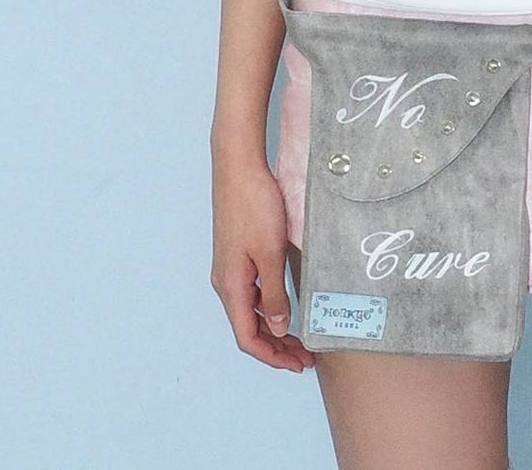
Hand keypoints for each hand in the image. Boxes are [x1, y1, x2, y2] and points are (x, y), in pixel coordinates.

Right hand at [210, 152, 317, 372]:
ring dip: (273, 327)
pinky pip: (252, 292)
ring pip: (250, 311)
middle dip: (275, 347)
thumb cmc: (254, 206)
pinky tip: (286, 304)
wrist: (239, 167)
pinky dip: (269, 306)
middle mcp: (226, 282)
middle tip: (304, 357)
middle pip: (248, 328)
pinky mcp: (238, 255)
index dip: (272, 356)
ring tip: (300, 337)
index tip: (297, 364)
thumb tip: (277, 328)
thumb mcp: (269, 254)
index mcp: (231, 286)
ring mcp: (231, 268)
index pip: (248, 337)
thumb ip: (273, 293)